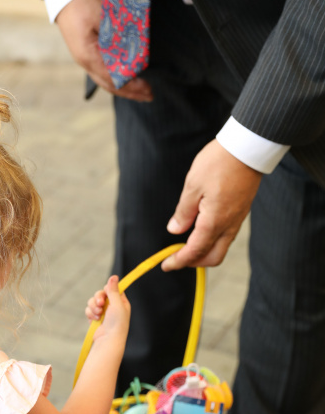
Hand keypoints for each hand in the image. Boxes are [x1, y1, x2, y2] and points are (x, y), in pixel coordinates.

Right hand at [56, 0, 152, 101]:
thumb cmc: (83, 2)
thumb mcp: (103, 17)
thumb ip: (117, 36)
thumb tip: (134, 52)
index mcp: (88, 55)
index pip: (113, 78)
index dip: (131, 85)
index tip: (146, 88)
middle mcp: (85, 62)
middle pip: (109, 85)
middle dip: (130, 92)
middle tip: (149, 95)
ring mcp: (84, 59)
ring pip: (106, 81)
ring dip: (124, 88)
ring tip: (140, 92)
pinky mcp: (87, 53)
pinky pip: (103, 72)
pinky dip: (116, 78)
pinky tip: (126, 78)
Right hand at [85, 275, 130, 344]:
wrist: (108, 341)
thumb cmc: (117, 324)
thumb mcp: (117, 305)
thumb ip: (113, 291)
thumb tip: (114, 276)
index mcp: (121, 302)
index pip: (113, 289)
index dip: (108, 290)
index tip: (106, 292)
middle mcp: (112, 306)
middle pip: (101, 293)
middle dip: (98, 298)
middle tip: (100, 304)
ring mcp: (103, 312)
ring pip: (93, 301)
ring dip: (93, 306)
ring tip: (98, 314)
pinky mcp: (95, 318)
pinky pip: (89, 309)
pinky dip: (90, 313)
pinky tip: (95, 319)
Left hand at [162, 140, 262, 270]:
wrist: (248, 148)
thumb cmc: (219, 163)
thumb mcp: (192, 186)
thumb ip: (183, 212)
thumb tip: (175, 230)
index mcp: (214, 222)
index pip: (195, 251)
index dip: (179, 261)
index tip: (166, 265)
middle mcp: (229, 225)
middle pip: (213, 257)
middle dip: (194, 262)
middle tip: (176, 256)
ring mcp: (237, 219)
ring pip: (221, 246)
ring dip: (203, 251)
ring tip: (185, 243)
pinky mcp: (241, 211)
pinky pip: (227, 234)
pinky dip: (212, 239)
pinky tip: (200, 229)